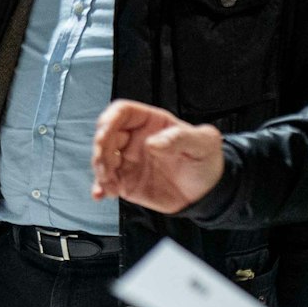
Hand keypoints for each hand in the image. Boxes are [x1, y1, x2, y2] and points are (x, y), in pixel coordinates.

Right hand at [90, 100, 223, 212]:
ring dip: (100, 169)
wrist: (207, 192)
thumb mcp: (203, 143)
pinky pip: (107, 182)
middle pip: (106, 135)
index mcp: (151, 122)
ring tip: (109, 183)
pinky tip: (101, 194)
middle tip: (107, 165)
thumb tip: (152, 143)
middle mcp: (135, 139)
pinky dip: (100, 188)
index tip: (105, 132)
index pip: (123, 112)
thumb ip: (180, 138)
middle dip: (101, 149)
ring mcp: (128, 161)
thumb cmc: (206, 160)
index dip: (110, 119)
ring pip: (102, 159)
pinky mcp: (126, 181)